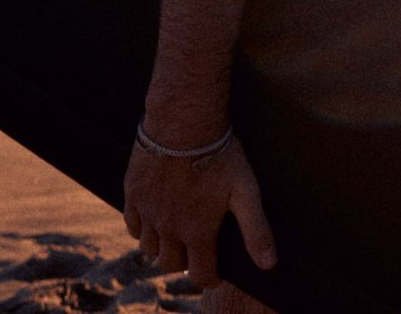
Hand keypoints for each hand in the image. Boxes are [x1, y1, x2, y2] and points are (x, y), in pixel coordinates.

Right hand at [123, 132, 277, 288]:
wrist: (184, 122)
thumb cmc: (220, 155)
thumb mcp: (246, 191)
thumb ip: (256, 230)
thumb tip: (269, 265)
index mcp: (197, 232)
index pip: (201, 274)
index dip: (210, 278)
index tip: (216, 273)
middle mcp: (168, 228)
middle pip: (171, 265)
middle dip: (184, 263)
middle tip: (195, 251)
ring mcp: (147, 211)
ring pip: (149, 248)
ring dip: (162, 247)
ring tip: (176, 235)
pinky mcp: (132, 193)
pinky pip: (132, 224)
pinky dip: (141, 229)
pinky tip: (153, 220)